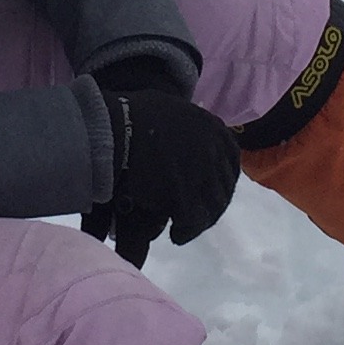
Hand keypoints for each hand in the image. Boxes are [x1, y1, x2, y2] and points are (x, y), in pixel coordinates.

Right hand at [83, 57, 239, 267]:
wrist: (111, 128)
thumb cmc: (133, 116)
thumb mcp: (172, 109)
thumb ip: (189, 125)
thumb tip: (192, 138)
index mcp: (213, 127)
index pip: (232, 162)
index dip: (222, 181)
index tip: (210, 193)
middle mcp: (213, 149)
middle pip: (223, 188)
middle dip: (211, 206)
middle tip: (196, 217)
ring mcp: (201, 171)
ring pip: (212, 207)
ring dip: (200, 222)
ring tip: (183, 230)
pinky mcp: (184, 193)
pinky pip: (193, 220)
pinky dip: (186, 231)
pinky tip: (176, 235)